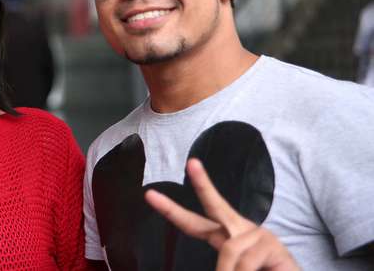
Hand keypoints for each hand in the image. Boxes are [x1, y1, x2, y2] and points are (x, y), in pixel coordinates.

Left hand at [145, 158, 298, 270]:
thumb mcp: (233, 270)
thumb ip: (223, 265)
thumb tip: (218, 267)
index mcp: (226, 239)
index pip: (195, 224)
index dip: (172, 211)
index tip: (150, 195)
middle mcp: (240, 231)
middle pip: (215, 205)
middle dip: (202, 183)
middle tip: (192, 163)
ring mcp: (257, 235)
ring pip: (229, 250)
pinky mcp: (272, 245)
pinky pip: (245, 260)